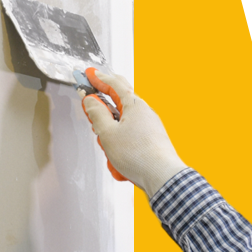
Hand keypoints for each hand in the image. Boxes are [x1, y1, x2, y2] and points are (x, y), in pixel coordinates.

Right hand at [78, 68, 187, 195]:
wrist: (162, 176)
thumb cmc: (139, 156)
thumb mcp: (107, 133)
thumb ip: (96, 113)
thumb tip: (90, 100)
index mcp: (135, 105)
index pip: (115, 83)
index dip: (99, 78)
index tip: (89, 74)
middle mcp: (145, 113)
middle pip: (119, 102)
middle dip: (103, 111)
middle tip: (92, 114)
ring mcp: (149, 127)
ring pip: (122, 124)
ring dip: (112, 136)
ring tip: (110, 150)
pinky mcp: (151, 140)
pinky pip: (130, 139)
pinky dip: (121, 148)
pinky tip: (120, 162)